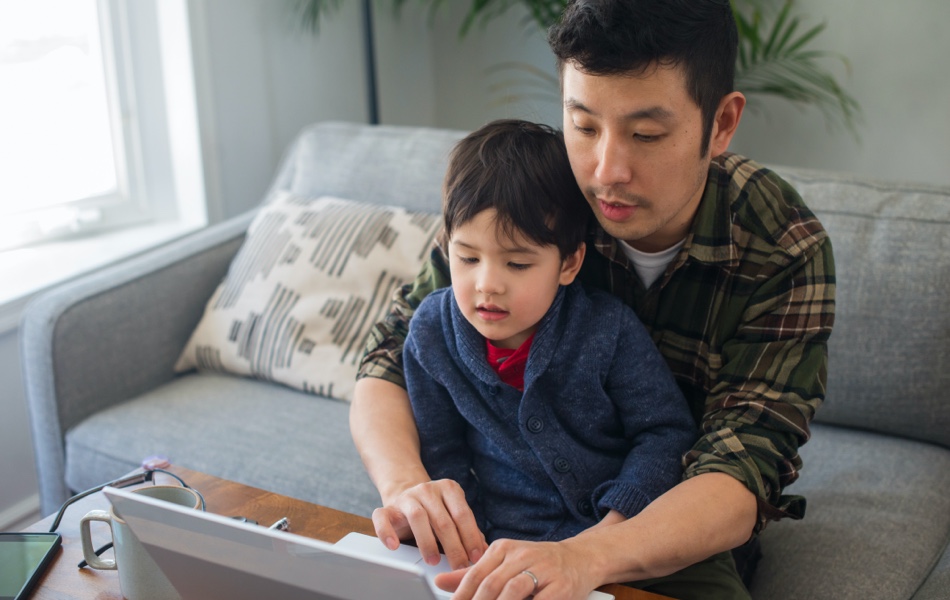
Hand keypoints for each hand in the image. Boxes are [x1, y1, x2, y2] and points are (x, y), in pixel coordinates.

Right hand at [372, 479, 487, 568]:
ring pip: (417, 517)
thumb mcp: (454, 516)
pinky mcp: (388, 507)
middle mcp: (428, 489)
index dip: (471, 537)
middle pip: (443, 519)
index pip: (462, 514)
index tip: (477, 558)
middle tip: (458, 566)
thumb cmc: (436, 512)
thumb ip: (468, 531)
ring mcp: (407, 497)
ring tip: (433, 561)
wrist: (407, 497)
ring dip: (427, 542)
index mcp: (449, 489)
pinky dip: (387, 532)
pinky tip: (394, 546)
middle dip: (453, 546)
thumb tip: (486, 550)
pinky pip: (383, 518)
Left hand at [435, 538, 597, 599]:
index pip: (475, 574)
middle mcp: (521, 555)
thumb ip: (473, 574)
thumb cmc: (538, 563)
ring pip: (513, 590)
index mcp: (503, 548)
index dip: (462, 596)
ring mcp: (542, 569)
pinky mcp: (560, 586)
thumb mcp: (504, 563)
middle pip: (491, 584)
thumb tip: (440, 582)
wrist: (580, 558)